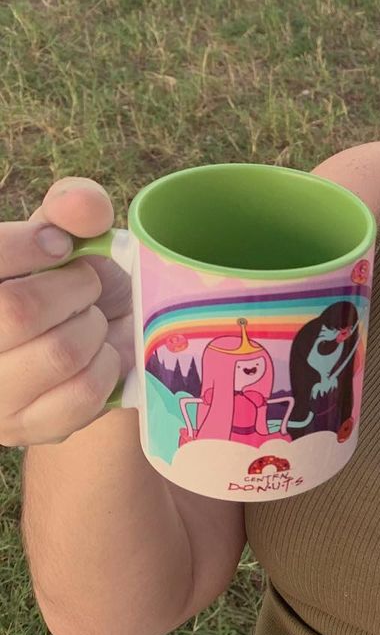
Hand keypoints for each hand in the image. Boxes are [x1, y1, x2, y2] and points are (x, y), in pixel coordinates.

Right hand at [0, 178, 134, 446]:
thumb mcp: (57, 236)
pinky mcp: (23, 429)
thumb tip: (82, 205)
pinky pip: (82, 395)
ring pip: (58, 355)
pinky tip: (98, 353)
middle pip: (18, 311)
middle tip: (85, 285)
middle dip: (73, 288)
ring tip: (89, 320)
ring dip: (93, 327)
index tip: (59, 248)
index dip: (29, 246)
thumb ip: (71, 208)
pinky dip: (107, 366)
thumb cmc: (57, 281)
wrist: (75, 344)